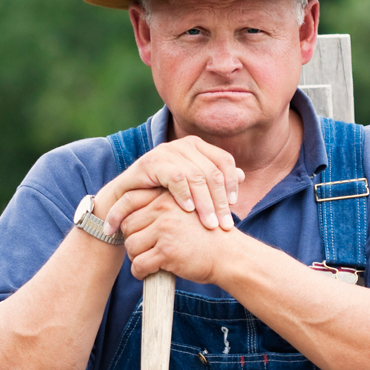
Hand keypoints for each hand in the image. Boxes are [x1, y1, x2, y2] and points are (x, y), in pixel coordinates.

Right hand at [99, 136, 243, 235]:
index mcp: (197, 146)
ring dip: (205, 203)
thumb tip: (244, 175)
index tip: (234, 206)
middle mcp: (184, 144)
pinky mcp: (151, 163)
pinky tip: (189, 211)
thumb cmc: (161, 195)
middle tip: (224, 224)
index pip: (224, 161)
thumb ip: (214, 181)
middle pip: (212, 171)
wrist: (125, 200)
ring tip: (209, 224)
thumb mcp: (191, 188)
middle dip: (220, 201)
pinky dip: (184, 195)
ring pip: (196, 176)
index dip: (232, 183)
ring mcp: (167, 151)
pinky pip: (176, 178)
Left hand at [121, 190, 238, 282]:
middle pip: (127, 225)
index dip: (114, 215)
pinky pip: (139, 264)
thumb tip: (128, 215)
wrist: (229, 255)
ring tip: (148, 261)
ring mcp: (165, 230)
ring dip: (136, 257)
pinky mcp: (167, 252)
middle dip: (131, 240)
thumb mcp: (185, 212)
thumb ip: (162, 209)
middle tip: (142, 250)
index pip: (129, 200)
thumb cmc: (206, 236)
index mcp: (168, 197)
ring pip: (131, 245)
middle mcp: (164, 209)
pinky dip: (140, 272)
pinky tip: (148, 273)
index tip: (108, 228)